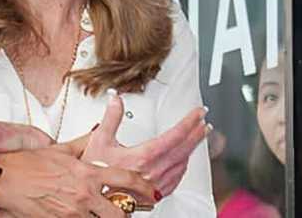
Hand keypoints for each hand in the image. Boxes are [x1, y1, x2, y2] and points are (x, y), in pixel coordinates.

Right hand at [0, 147, 156, 217]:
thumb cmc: (28, 163)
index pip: (126, 179)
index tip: (150, 192)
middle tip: (126, 210)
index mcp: (87, 172)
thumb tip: (98, 132)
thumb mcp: (62, 148)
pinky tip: (83, 215)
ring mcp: (72, 212)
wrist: (5, 177)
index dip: (143, 187)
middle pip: (120, 212)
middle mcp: (83, 194)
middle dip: (126, 214)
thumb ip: (85, 143)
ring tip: (103, 212)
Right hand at [81, 91, 208, 196]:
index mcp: (143, 156)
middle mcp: (153, 171)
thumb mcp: (99, 142)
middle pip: (183, 149)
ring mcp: (156, 184)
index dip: (189, 122)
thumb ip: (111, 118)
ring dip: (192, 148)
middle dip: (196, 133)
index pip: (174, 136)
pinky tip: (184, 161)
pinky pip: (177, 178)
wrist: (97, 200)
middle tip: (204, 122)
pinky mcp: (156, 195)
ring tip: (197, 137)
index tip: (198, 113)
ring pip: (182, 163)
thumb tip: (116, 100)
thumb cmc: (97, 175)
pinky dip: (184, 166)